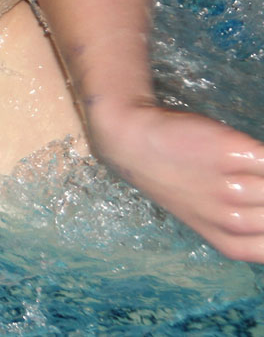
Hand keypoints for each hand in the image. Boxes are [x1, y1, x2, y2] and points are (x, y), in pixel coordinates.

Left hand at [89, 103, 263, 262]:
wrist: (132, 141)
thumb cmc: (176, 179)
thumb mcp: (207, 216)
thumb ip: (244, 224)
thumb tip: (258, 214)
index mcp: (230, 243)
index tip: (256, 210)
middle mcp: (232, 221)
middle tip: (247, 185)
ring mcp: (231, 187)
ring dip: (262, 174)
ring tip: (241, 169)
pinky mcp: (232, 151)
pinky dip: (260, 155)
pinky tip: (245, 154)